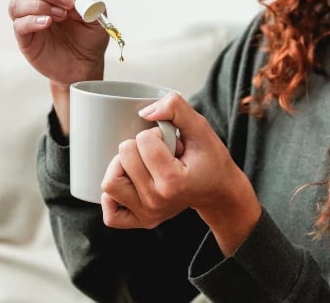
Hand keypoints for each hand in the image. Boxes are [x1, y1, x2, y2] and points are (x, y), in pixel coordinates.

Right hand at [9, 0, 108, 88]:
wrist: (85, 66)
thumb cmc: (88, 40)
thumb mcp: (96, 18)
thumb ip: (89, 1)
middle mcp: (37, 2)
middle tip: (68, 4)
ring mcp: (28, 20)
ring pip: (17, 2)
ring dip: (40, 5)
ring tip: (61, 16)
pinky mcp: (25, 38)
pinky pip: (19, 24)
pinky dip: (32, 20)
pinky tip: (47, 23)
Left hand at [100, 93, 260, 253]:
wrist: (219, 192)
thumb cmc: (210, 160)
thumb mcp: (200, 127)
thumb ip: (176, 109)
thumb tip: (144, 112)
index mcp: (173, 181)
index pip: (143, 141)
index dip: (156, 134)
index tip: (172, 144)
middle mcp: (157, 201)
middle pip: (124, 157)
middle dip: (139, 147)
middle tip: (159, 155)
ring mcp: (148, 214)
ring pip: (110, 183)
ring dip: (121, 167)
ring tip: (142, 166)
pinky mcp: (141, 221)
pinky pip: (110, 213)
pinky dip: (112, 197)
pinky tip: (129, 184)